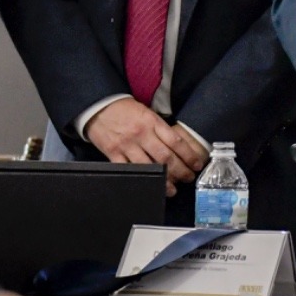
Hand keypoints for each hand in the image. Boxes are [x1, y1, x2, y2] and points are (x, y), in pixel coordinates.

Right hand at [85, 98, 204, 194]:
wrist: (99, 106)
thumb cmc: (126, 110)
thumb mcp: (148, 113)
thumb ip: (160, 128)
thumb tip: (178, 146)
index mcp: (153, 123)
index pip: (176, 142)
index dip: (189, 155)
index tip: (196, 165)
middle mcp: (142, 134)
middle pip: (165, 157)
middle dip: (180, 171)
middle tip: (188, 178)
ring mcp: (127, 145)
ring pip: (149, 166)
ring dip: (163, 180)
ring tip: (173, 189)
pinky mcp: (113, 153)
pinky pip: (128, 169)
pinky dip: (140, 178)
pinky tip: (149, 185)